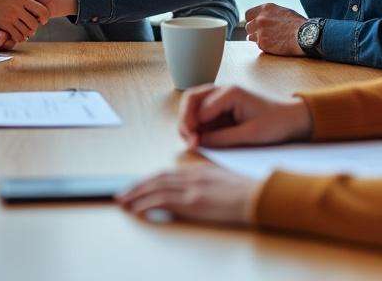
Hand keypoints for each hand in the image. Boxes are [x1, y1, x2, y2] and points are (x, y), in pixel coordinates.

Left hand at [116, 165, 256, 225]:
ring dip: (136, 195)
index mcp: (199, 171)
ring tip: (123, 202)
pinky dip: (146, 204)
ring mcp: (192, 188)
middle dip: (137, 186)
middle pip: (157, 178)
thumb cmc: (247, 192)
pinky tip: (137, 210)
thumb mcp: (223, 181)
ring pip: (155, 188)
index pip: (166, 173)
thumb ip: (206, 183)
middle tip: (122, 193)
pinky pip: (162, 201)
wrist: (259, 196)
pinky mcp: (193, 201)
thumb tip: (194, 192)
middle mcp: (192, 176)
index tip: (138, 185)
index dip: (149, 179)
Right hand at [178, 84, 312, 148]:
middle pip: (190, 100)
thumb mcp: (250, 135)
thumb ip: (222, 138)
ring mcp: (220, 97)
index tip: (194, 144)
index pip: (199, 107)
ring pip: (192, 105)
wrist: (293, 118)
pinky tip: (199, 138)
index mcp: (230, 92)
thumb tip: (198, 142)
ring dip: (187, 122)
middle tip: (188, 141)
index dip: (192, 126)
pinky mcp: (222, 107)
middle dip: (184, 120)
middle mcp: (222, 90)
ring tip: (191, 141)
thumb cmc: (275, 124)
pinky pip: (201, 113)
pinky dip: (196, 125)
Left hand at [243, 2, 306, 56]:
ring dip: (257, 39)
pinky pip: (258, 45)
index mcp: (266, 9)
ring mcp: (260, 31)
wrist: (305, 36)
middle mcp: (260, 19)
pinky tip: (274, 45)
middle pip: (248, 26)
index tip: (254, 24)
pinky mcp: (262, 43)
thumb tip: (263, 17)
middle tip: (261, 34)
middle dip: (254, 31)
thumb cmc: (298, 24)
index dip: (251, 20)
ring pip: (250, 37)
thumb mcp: (283, 12)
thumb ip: (270, 14)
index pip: (248, 14)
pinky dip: (264, 46)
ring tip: (269, 40)